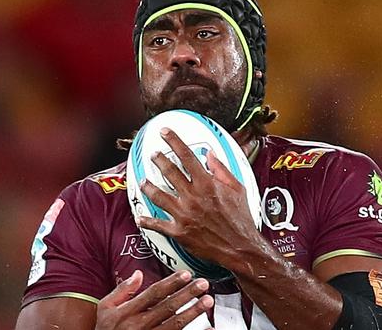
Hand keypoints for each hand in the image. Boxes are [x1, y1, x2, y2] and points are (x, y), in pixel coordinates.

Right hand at [95, 269, 213, 329]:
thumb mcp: (105, 308)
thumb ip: (122, 290)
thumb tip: (138, 273)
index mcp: (127, 312)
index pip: (154, 294)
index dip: (171, 283)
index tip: (186, 274)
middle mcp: (139, 325)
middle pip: (168, 307)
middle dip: (187, 294)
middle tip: (203, 284)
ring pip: (175, 325)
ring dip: (193, 312)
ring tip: (207, 301)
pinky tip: (207, 329)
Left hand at [137, 128, 260, 267]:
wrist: (240, 247)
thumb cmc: (241, 219)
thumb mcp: (237, 189)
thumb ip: (222, 170)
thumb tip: (210, 155)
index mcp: (206, 183)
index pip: (186, 156)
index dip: (174, 141)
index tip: (165, 132)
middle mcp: (192, 196)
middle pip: (169, 172)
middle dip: (159, 160)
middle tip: (153, 155)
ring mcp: (183, 214)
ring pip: (158, 195)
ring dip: (148, 187)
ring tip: (143, 182)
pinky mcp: (179, 231)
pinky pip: (158, 224)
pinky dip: (147, 221)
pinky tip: (140, 217)